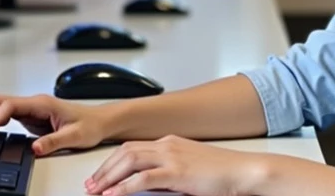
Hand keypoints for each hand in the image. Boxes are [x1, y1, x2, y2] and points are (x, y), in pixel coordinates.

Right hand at [0, 93, 109, 155]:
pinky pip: (0, 115)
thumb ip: (54, 142)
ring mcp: (27, 109)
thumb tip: (34, 149)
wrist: (100, 121)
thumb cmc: (90, 125)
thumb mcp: (75, 136)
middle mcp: (31, 103)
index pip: (8, 106)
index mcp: (41, 103)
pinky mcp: (27, 118)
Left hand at [85, 135, 268, 195]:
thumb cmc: (222, 173)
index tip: (100, 176)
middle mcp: (167, 144)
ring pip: (129, 162)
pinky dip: (124, 187)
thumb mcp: (190, 168)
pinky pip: (142, 179)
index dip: (111, 162)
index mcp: (169, 142)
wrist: (244, 171)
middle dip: (104, 170)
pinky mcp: (177, 172)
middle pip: (124, 153)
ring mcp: (171, 156)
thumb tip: (149, 183)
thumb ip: (168, 172)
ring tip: (96, 191)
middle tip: (91, 185)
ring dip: (109, 177)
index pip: (131, 148)